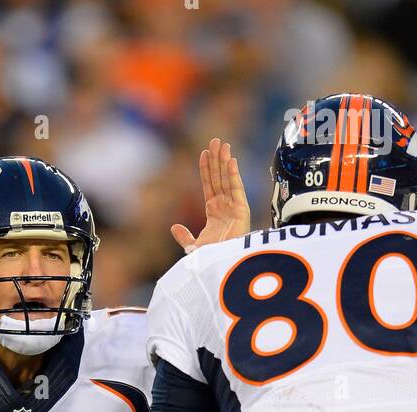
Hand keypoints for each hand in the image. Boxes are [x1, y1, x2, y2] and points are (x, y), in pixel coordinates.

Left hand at [172, 137, 250, 253]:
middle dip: (216, 159)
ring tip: (223, 144)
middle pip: (219, 178)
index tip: (204, 153)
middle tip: (215, 140)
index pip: (209, 185)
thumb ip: (184, 237)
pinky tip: (231, 160)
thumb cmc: (213, 258)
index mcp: (213, 212)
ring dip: (225, 161)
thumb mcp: (195, 246)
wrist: (224, 265)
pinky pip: (237, 188)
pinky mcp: (242, 209)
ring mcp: (233, 206)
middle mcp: (224, 206)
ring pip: (227, 179)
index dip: (206, 169)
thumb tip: (174, 227)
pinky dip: (234, 174)